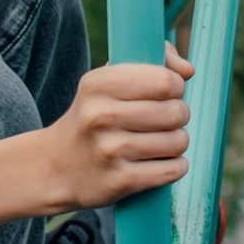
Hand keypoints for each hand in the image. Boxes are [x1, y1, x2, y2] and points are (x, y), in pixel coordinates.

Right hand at [55, 45, 191, 209]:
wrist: (56, 166)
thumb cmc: (93, 116)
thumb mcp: (107, 81)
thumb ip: (153, 61)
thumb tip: (188, 69)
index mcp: (98, 84)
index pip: (165, 81)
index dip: (175, 86)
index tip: (166, 93)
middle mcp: (101, 116)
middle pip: (176, 111)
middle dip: (179, 115)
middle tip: (165, 120)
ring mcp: (110, 151)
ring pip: (178, 141)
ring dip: (177, 142)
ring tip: (161, 141)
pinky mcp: (120, 181)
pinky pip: (173, 170)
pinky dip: (175, 167)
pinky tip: (161, 162)